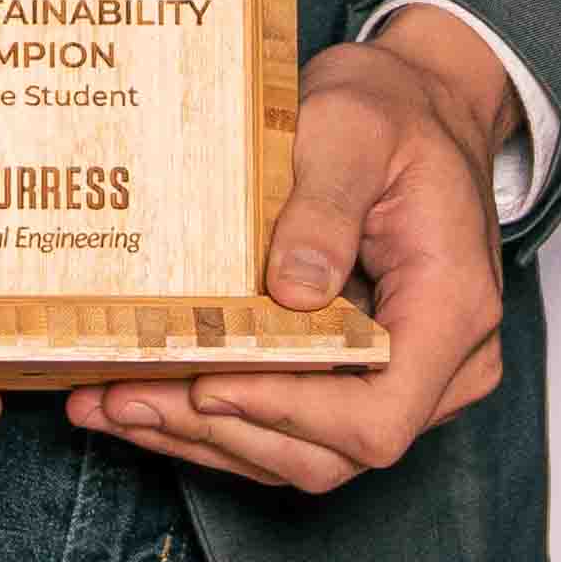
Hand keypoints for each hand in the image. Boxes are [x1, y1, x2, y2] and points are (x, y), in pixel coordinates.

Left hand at [67, 6, 519, 493]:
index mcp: (451, 309)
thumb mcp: (353, 130)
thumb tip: (294, 289)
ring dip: (204, 437)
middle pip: (331, 449)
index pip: (378, 416)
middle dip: (220, 431)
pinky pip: (294, 425)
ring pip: (305, 453)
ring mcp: (406, 382)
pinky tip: (143, 397)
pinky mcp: (363, 379)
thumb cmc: (394, 113)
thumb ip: (325, 204)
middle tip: (123, 399)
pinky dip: (217, 419)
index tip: (209, 385)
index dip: (289, 416)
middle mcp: (443, 366)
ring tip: (109, 404)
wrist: (421, 107)